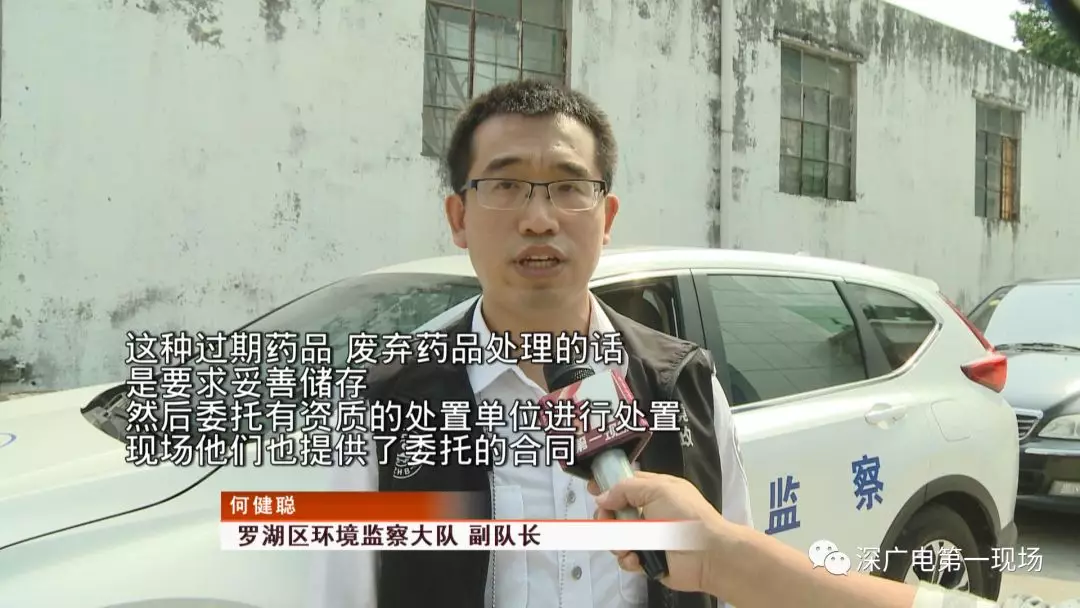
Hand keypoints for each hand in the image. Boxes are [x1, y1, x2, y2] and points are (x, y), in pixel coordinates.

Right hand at [587, 471, 727, 594]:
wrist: (707, 553)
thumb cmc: (686, 516)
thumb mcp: (658, 489)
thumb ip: (626, 489)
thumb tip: (602, 497)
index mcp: (655, 490)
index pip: (626, 484)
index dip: (608, 485)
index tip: (592, 488)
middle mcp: (649, 512)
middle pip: (615, 510)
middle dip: (606, 516)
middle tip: (606, 519)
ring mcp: (647, 536)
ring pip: (616, 536)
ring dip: (616, 540)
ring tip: (626, 545)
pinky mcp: (647, 558)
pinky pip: (626, 557)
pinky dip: (627, 558)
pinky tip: (636, 558)